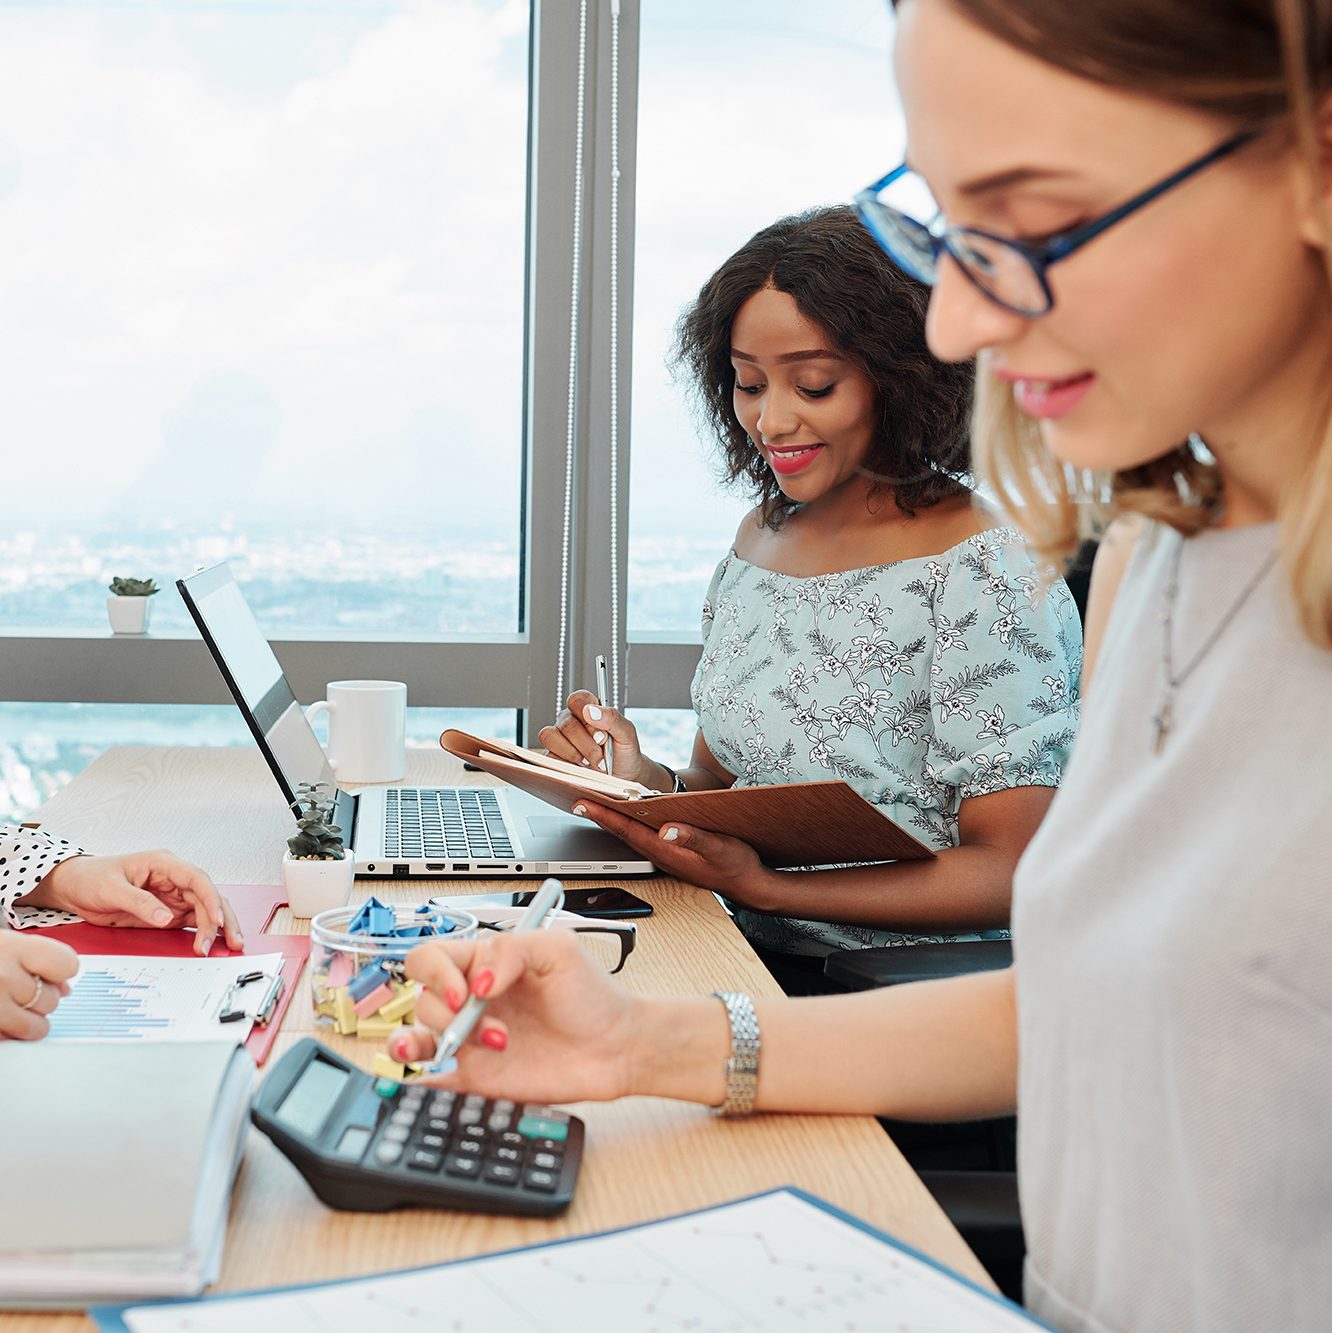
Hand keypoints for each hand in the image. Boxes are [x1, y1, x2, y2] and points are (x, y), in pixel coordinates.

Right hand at [0, 932, 77, 1039]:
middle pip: (52, 999)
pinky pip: (10, 1040)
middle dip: (43, 999)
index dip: (62, 971)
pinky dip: (9, 1034)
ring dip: (29, 1023)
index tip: (53, 972)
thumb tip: (66, 988)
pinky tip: (2, 1020)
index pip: (67, 966)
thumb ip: (39, 960)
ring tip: (16, 1011)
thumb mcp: (8, 946)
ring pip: (34, 1027)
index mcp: (13, 948)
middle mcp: (3, 976)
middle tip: (25, 992)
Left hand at [18, 850, 242, 955]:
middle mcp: (174, 879)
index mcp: (164, 864)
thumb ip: (140, 902)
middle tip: (229, 940)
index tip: (217, 919)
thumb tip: (166, 917)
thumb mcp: (112, 889)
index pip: (197, 879)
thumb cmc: (91, 878)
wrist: (74, 888)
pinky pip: (193, 921)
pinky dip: (204, 933)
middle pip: (209, 897)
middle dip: (222, 919)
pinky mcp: (168, 912)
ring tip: (227, 945)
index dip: (211, 898)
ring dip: (218, 928)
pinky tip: (211, 943)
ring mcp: (173, 896)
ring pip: (206, 910)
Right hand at [392, 929, 641, 1102]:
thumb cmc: (593, 995)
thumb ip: (512, 950)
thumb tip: (477, 981)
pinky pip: (432, 1080)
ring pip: (417, 1036)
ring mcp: (472, 1040)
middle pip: (423, 999)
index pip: (432, 958)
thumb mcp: (559, 950)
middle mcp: (473, 1001)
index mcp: (485, 965)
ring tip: (460, 1048)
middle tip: (495, 1030)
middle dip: (451, 1016)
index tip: (466, 994)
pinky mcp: (478, 1076)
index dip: (437, 974)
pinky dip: (416, 1081)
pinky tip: (420, 1078)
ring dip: (427, 1042)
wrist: (617, 1049)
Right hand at [538, 690, 658, 785]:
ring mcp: (560, 739)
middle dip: (586, 744)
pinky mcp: (553, 757)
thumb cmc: (623, 752)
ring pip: (550, 737)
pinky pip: (548, 756)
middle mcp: (571, 721)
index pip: (576, 700)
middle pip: (566, 724)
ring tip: (592, 763)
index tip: (600, 732)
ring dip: (574, 753)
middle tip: (601, 755)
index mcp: (588, 709)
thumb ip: (613, 718)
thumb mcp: (627, 734)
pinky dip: (566, 765)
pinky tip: (581, 770)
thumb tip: (591, 711)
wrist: (623, 777)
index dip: (585, 714)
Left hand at [570, 800, 774, 904]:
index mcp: (666, 852)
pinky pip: (643, 835)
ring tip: (592, 800)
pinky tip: (628, 812)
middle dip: (598, 813)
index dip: (602, 815)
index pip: (626, 830)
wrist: (749, 884)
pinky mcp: (673, 851)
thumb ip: (694, 838)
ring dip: (611, 817)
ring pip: (631, 832)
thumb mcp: (719, 849)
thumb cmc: (736, 866)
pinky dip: (630, 822)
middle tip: (575, 796)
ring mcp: (665, 853)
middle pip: (621, 830)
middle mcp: (660, 853)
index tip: (580, 802)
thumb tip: (667, 829)